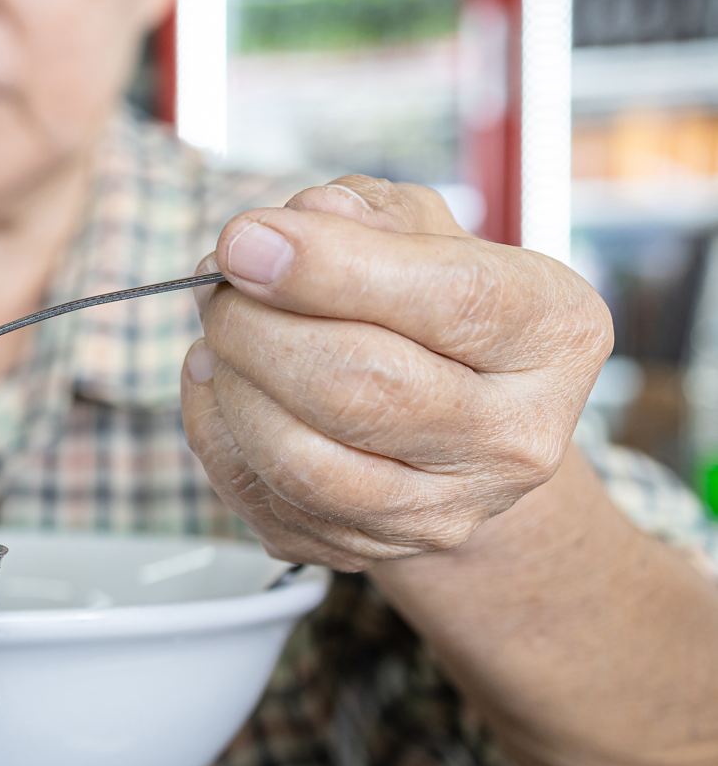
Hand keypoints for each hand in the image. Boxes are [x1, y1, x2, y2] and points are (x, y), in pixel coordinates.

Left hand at [179, 176, 612, 571]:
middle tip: (220, 286)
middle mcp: (515, 436)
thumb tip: (307, 217)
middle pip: (359, 386)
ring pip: (300, 458)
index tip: (245, 240)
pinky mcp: (366, 550)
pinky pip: (259, 495)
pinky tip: (221, 383)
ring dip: (229, 382)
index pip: (449, 298)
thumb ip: (370, 215)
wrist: (456, 427)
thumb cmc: (434, 310)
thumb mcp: (424, 234)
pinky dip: (213, 429)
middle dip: (255, 325)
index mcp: (550, 332)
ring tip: (220, 333)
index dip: (326, 266)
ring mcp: (443, 510)